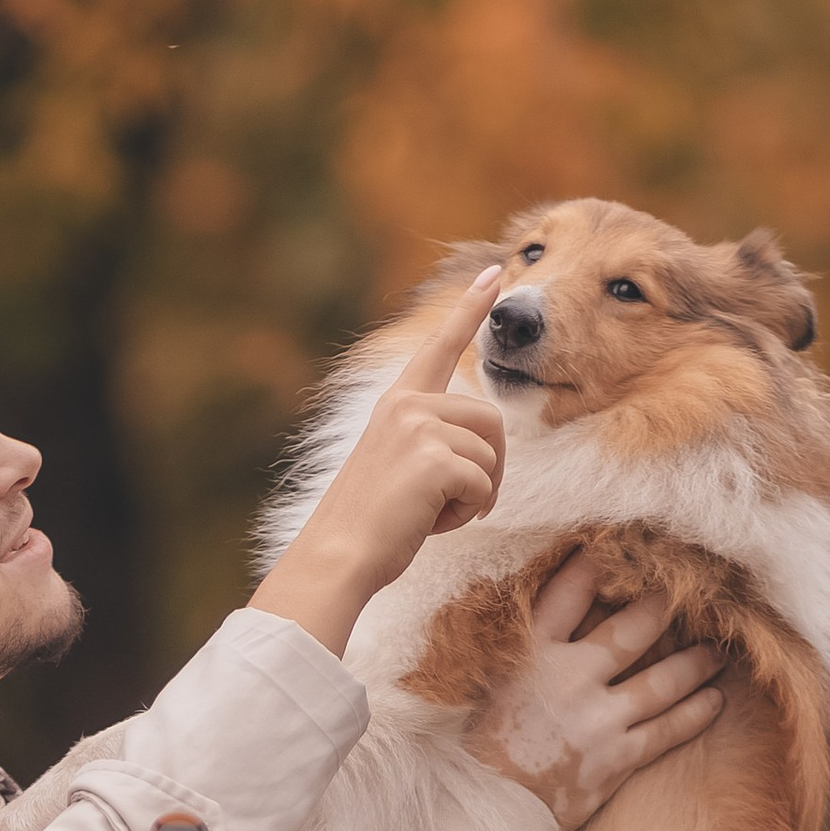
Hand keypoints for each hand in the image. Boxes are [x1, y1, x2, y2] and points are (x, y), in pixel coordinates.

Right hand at [250, 267, 506, 657]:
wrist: (337, 555)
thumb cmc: (370, 524)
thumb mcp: (398, 466)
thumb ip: (432, 441)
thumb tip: (482, 446)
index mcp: (396, 403)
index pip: (439, 347)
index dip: (469, 311)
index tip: (492, 275)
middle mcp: (407, 404)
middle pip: (491, 421)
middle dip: (488, 468)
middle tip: (455, 501)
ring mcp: (419, 427)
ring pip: (491, 454)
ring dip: (476, 493)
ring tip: (433, 511)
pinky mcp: (433, 458)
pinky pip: (482, 485)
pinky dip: (466, 513)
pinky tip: (430, 522)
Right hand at [464, 554, 726, 830]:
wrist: (486, 809)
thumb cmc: (480, 747)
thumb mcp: (488, 684)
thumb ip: (518, 652)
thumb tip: (539, 619)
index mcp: (531, 654)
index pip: (570, 591)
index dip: (596, 563)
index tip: (617, 545)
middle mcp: (570, 679)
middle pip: (631, 630)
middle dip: (662, 606)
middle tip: (689, 590)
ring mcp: (599, 720)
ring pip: (663, 681)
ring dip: (695, 662)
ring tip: (717, 650)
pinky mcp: (617, 758)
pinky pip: (668, 730)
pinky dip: (695, 713)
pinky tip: (715, 700)